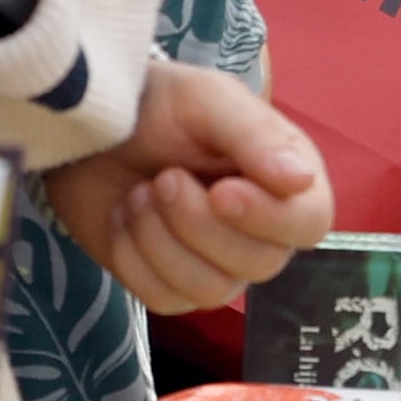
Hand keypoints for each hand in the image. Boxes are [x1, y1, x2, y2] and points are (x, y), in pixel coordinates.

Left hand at [47, 59, 333, 310]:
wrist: (91, 133)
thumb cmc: (159, 107)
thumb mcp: (208, 100)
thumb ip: (256, 135)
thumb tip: (301, 181)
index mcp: (287, 180)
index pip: (308, 223)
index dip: (268, 217)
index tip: (220, 191)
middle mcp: (263, 231)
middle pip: (260, 263)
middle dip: (198, 223)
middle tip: (164, 178)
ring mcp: (219, 266)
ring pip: (211, 290)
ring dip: (161, 240)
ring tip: (141, 194)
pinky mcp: (172, 288)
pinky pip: (165, 299)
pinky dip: (133, 257)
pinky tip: (125, 218)